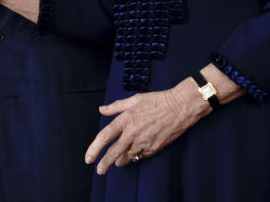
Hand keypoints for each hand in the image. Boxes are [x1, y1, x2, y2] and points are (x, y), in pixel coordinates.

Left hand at [84, 80, 206, 174]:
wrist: (180, 107)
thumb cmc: (157, 100)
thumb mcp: (134, 99)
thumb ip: (116, 106)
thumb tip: (101, 110)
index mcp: (126, 119)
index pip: (105, 136)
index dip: (94, 148)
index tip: (89, 158)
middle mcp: (133, 132)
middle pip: (114, 152)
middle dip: (105, 163)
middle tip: (100, 170)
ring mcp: (144, 142)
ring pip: (127, 156)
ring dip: (121, 159)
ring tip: (118, 161)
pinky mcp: (154, 148)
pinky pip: (141, 155)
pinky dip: (136, 155)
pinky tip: (136, 152)